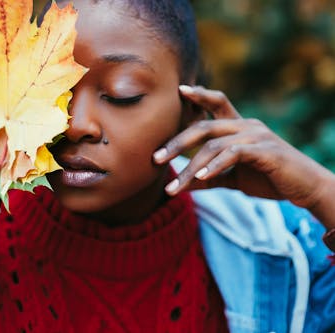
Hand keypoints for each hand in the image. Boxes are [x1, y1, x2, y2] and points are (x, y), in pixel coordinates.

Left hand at [153, 85, 334, 227]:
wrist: (304, 187)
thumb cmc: (267, 178)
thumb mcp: (232, 177)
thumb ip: (208, 177)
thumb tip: (181, 184)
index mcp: (238, 126)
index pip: (217, 102)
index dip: (199, 95)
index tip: (179, 90)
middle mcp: (246, 125)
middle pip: (203, 127)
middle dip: (176, 142)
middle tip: (155, 158)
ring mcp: (256, 136)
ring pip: (213, 145)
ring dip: (191, 168)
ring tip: (174, 187)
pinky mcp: (265, 151)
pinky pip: (233, 154)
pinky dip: (215, 166)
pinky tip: (201, 178)